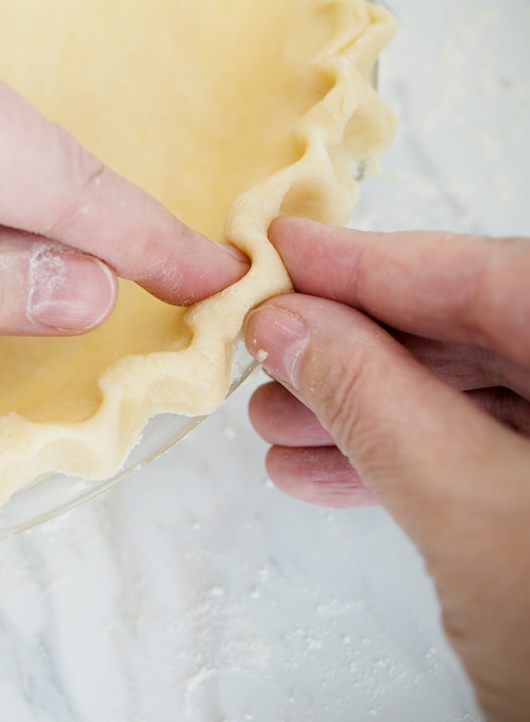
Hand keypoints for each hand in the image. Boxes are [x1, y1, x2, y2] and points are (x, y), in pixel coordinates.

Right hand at [245, 217, 529, 720]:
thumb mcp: (468, 509)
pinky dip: (406, 460)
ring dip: (367, 408)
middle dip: (358, 345)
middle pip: (480, 330)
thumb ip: (372, 399)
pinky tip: (324, 474)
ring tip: (276, 424)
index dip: (373, 260)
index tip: (284, 251)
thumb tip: (289, 326)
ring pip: (478, 395)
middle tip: (267, 346)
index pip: (492, 274)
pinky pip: (490, 455)